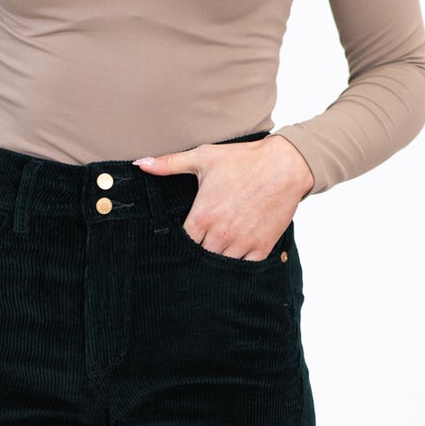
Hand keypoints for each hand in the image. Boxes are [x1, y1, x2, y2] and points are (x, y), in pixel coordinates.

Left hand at [133, 133, 314, 258]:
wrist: (285, 166)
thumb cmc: (243, 160)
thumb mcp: (203, 157)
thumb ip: (169, 164)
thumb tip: (139, 163)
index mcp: (203, 216)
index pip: (182, 243)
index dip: (180, 243)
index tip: (183, 239)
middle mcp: (220, 234)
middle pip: (199, 257)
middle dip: (197, 253)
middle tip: (198, 247)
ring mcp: (242, 243)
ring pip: (220, 265)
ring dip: (216, 259)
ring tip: (215, 251)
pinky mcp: (261, 247)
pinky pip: (244, 268)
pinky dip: (238, 263)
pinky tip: (234, 255)